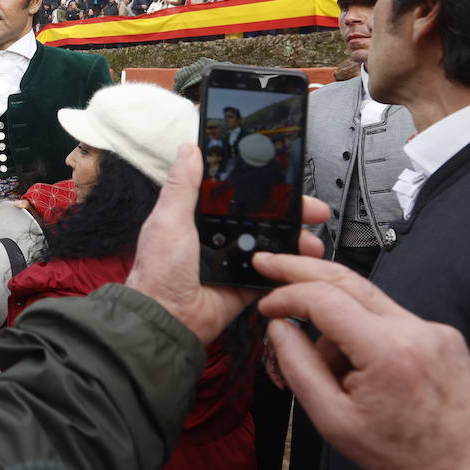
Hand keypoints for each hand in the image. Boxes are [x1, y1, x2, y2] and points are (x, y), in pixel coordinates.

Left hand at [124, 145, 326, 344]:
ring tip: (310, 241)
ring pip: (274, 245)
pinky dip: (289, 270)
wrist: (166, 319)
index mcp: (200, 218)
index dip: (265, 189)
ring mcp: (235, 261)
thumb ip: (182, 186)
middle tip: (312, 210)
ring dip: (296, 242)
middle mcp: (220, 237)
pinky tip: (301, 263)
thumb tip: (188, 150)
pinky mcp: (245, 285)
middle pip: (264, 219)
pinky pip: (273, 275)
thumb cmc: (157, 272)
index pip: (240, 196)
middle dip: (292, 214)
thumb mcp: (168, 220)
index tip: (287, 182)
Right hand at [254, 252, 469, 469]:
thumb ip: (299, 368)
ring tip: (333, 376)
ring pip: (365, 303)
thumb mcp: (334, 422)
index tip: (265, 305)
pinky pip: (388, 320)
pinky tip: (363, 375)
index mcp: (386, 350)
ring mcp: (432, 328)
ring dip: (335, 322)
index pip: (323, 297)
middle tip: (268, 264)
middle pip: (346, 278)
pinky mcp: (442, 335)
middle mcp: (414, 328)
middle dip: (301, 268)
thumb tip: (279, 329)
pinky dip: (364, 335)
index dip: (286, 295)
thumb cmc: (406, 459)